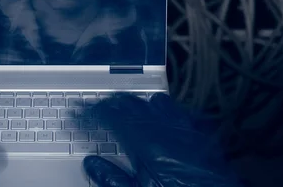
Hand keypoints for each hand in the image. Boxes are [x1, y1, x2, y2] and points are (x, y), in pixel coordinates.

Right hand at [83, 93, 242, 186]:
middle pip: (132, 105)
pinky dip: (165, 110)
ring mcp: (187, 131)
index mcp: (147, 145)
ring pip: (157, 103)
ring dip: (138, 103)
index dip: (91, 112)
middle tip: (95, 110)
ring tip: (124, 108)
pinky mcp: (203, 137)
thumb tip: (93, 164)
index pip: (111, 117)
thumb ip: (112, 179)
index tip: (79, 113)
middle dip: (110, 104)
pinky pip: (181, 113)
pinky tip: (161, 114)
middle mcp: (167, 131)